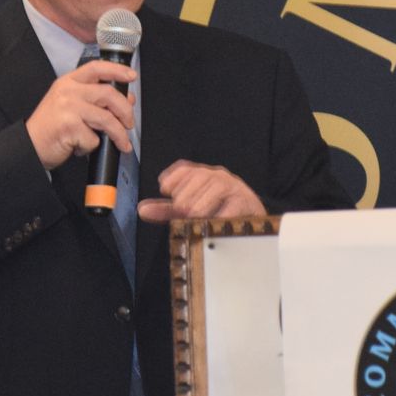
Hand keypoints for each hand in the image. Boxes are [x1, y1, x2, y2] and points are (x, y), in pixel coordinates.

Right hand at [24, 61, 136, 169]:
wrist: (29, 145)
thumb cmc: (49, 127)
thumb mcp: (69, 105)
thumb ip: (94, 99)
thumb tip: (125, 99)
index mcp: (68, 82)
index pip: (96, 68)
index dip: (117, 70)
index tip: (131, 75)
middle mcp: (68, 91)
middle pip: (108, 94)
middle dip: (126, 110)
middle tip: (129, 123)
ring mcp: (68, 108)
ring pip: (107, 118)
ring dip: (119, 134)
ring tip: (122, 142)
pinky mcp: (70, 126)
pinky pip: (94, 138)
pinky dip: (92, 146)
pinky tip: (81, 146)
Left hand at [137, 160, 264, 221]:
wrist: (253, 217)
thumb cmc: (218, 210)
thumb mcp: (189, 208)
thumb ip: (166, 209)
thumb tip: (141, 210)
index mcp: (202, 173)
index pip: (182, 169)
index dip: (171, 184)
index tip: (168, 193)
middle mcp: (216, 174)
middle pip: (189, 190)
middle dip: (184, 207)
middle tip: (186, 216)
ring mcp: (231, 186)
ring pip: (203, 202)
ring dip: (198, 216)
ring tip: (197, 222)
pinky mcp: (242, 201)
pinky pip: (223, 213)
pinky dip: (215, 222)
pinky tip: (212, 226)